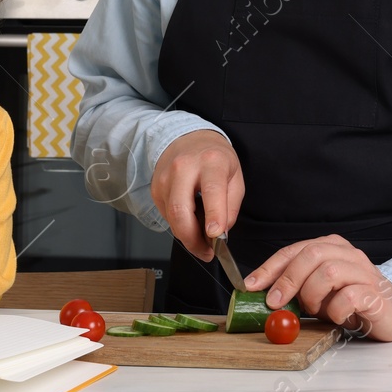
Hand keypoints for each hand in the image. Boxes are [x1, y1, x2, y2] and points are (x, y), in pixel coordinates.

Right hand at [150, 130, 243, 261]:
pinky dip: (178, 225)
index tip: (216, 235)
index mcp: (211, 162)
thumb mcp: (235, 177)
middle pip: (181, 210)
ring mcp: (166, 178)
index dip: (214, 216)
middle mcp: (184, 168)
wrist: (188, 139)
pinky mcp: (156, 188)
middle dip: (192, 238)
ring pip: (171, 217)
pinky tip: (189, 220)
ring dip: (186, 236)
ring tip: (201, 238)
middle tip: (206, 252)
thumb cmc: (215, 158)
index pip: (210, 191)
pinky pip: (166, 215)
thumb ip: (231, 207)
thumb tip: (220, 234)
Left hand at [246, 235, 391, 342]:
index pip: (294, 250)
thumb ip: (296, 288)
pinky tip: (337, 317)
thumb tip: (262, 296)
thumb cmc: (349, 301)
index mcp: (330, 247)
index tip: (252, 285)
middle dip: (288, 279)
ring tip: (314, 310)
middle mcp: (347, 254)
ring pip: (329, 271)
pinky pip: (349, 296)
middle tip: (276, 302)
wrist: (388, 314)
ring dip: (313, 295)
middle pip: (311, 254)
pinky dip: (336, 310)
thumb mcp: (318, 292)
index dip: (270, 268)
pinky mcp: (375, 293)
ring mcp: (363, 272)